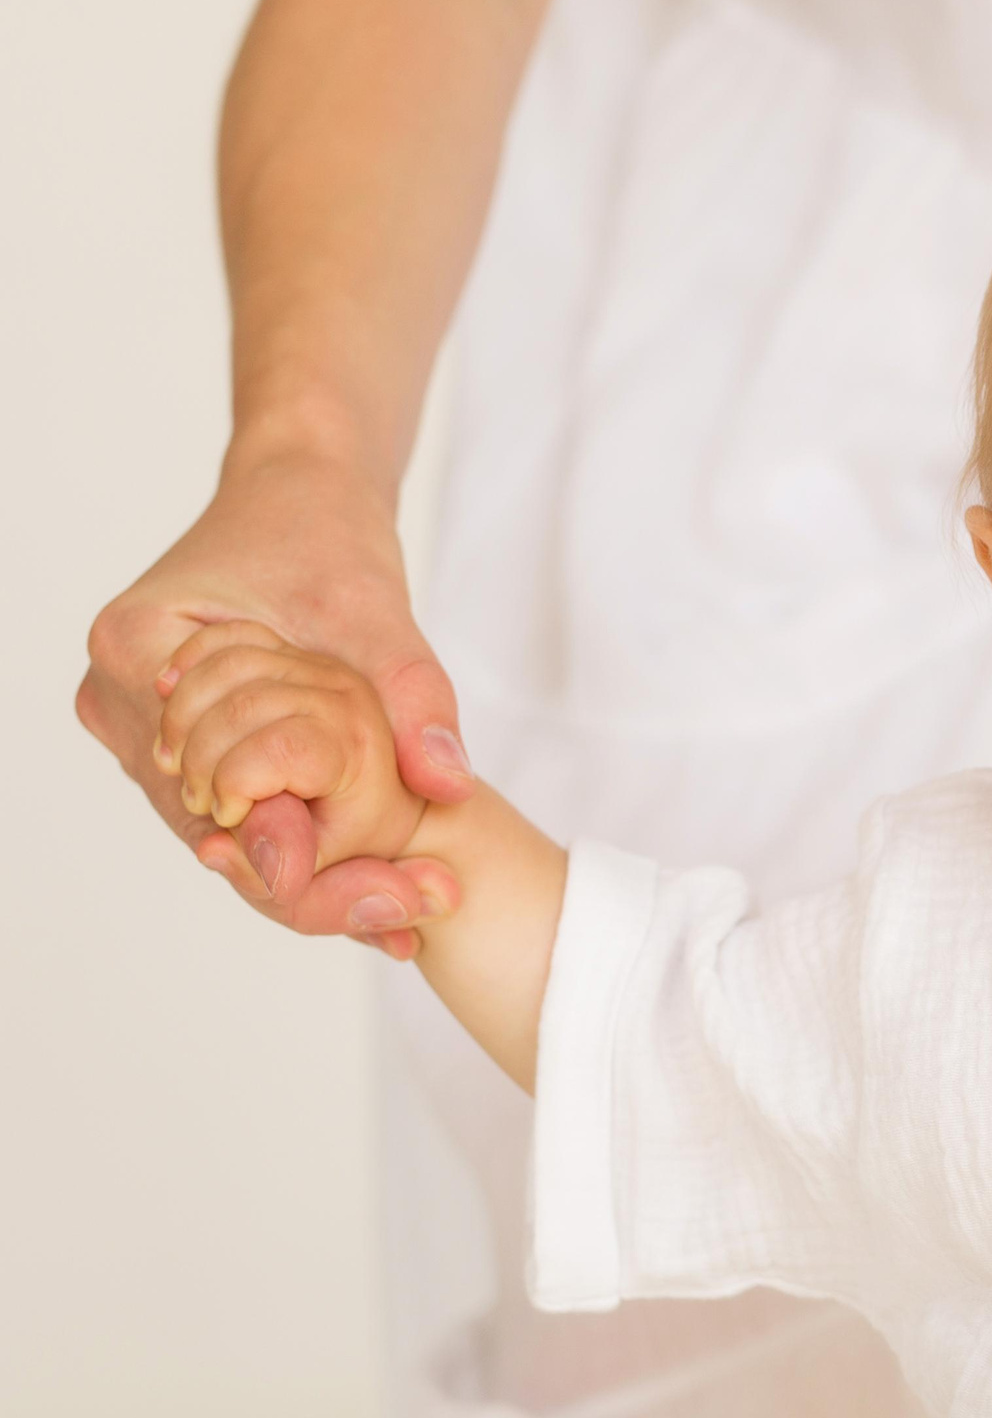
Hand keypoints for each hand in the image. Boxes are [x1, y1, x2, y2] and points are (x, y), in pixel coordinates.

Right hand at [76, 440, 463, 957]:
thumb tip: (449, 784)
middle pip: (208, 825)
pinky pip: (236, 810)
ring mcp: (139, 727)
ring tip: (404, 914)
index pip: (205, 789)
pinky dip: (302, 841)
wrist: (301, 498)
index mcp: (135, 650)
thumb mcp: (376, 612)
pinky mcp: (178, 742)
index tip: (379, 897)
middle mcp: (117, 698)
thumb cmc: (322, 538)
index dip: (291, 854)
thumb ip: (411, 696)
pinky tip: (378, 885)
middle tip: (408, 919)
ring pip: (221, 830)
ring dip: (309, 871)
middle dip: (309, 877)